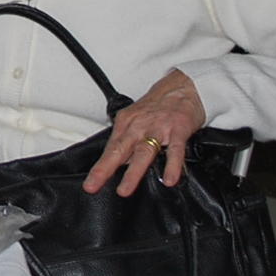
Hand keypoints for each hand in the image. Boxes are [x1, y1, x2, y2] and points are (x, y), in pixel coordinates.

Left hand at [83, 69, 207, 196]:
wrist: (184, 86)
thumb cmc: (159, 104)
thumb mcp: (137, 118)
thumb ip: (129, 141)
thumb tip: (121, 164)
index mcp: (126, 122)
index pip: (110, 148)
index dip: (99, 167)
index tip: (90, 184)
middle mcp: (138, 125)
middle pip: (119, 150)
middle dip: (104, 169)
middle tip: (93, 185)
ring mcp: (158, 127)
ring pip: (143, 152)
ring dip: (133, 172)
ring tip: (125, 190)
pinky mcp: (178, 129)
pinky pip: (175, 150)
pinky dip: (172, 165)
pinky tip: (169, 180)